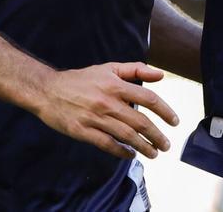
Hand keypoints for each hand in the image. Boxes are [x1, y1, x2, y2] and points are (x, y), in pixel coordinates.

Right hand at [35, 62, 178, 159]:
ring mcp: (95, 118)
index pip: (148, 98)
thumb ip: (135, 70)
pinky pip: (107, 144)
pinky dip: (121, 152)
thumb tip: (160, 75)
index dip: (165, 111)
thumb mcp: (108, 68)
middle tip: (166, 145)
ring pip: (126, 135)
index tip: (175, 122)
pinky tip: (130, 155)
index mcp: (115, 85)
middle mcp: (107, 102)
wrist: (47, 90)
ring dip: (143, 147)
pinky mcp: (83, 131)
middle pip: (140, 121)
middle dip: (157, 135)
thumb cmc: (81, 79)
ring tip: (154, 153)